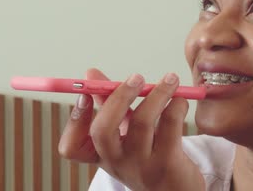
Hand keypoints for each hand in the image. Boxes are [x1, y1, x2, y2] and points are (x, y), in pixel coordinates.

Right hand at [58, 69, 204, 190]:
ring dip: (157, 94)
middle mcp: (117, 162)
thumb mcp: (124, 132)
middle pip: (103, 130)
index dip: (74, 120)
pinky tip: (181, 99)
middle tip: (136, 78)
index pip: (72, 147)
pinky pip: (170, 127)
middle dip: (118, 97)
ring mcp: (142, 166)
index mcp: (102, 155)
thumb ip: (109, 103)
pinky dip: (176, 106)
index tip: (85, 95)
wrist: (177, 190)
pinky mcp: (168, 164)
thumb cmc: (148, 155)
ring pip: (142, 123)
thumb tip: (90, 73)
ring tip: (170, 79)